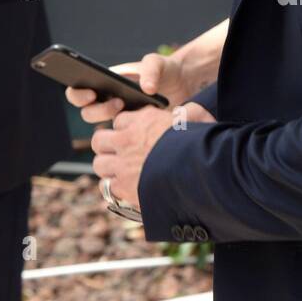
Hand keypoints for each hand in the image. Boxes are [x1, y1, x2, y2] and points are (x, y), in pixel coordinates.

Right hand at [65, 51, 194, 126]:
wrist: (184, 85)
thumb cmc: (166, 70)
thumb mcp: (158, 63)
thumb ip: (150, 70)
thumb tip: (146, 88)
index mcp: (104, 82)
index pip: (78, 89)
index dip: (78, 94)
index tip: (92, 94)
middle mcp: (107, 99)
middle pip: (86, 112)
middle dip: (97, 111)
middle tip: (119, 104)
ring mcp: (119, 116)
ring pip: (100, 128)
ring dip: (110, 123)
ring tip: (130, 112)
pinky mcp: (131, 130)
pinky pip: (119, 137)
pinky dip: (125, 136)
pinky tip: (141, 128)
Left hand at [91, 100, 216, 206]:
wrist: (198, 171)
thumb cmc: (201, 144)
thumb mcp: (198, 119)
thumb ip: (189, 112)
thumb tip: (184, 111)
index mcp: (145, 119)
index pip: (120, 120)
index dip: (125, 130)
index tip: (133, 138)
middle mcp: (128, 139)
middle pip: (100, 139)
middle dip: (106, 146)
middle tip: (119, 154)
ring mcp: (123, 163)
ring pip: (99, 164)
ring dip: (108, 168)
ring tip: (121, 173)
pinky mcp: (124, 186)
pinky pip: (107, 187)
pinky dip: (115, 189)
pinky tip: (126, 190)